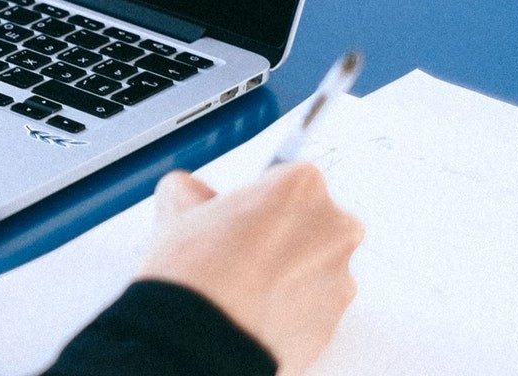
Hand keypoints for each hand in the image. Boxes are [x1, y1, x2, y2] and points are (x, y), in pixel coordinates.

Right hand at [137, 164, 364, 374]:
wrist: (199, 338)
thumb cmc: (195, 271)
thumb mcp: (177, 204)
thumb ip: (194, 190)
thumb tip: (195, 196)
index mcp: (303, 186)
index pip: (288, 179)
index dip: (258, 198)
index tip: (240, 214)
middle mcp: (335, 229)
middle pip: (312, 220)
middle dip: (282, 232)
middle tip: (240, 249)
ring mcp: (340, 279)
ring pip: (314, 266)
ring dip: (287, 272)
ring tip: (242, 286)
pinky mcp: (335, 323)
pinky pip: (313, 306)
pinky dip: (289, 307)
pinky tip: (252, 310)